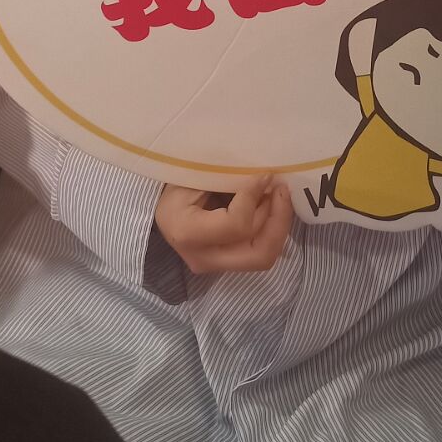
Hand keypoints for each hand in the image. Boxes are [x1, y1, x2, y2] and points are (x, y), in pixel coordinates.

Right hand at [154, 176, 293, 273]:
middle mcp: (204, 258)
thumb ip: (228, 179)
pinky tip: (270, 206)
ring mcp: (217, 267)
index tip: (264, 174)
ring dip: (277, 222)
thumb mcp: (194, 177)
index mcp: (188, 233)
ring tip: (277, 194)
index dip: (254, 198)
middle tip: (282, 191)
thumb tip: (266, 177)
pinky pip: (258, 251)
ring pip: (264, 254)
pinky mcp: (227, 266)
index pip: (236, 225)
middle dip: (279, 221)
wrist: (159, 215)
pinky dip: (270, 228)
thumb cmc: (174, 189)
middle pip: (259, 254)